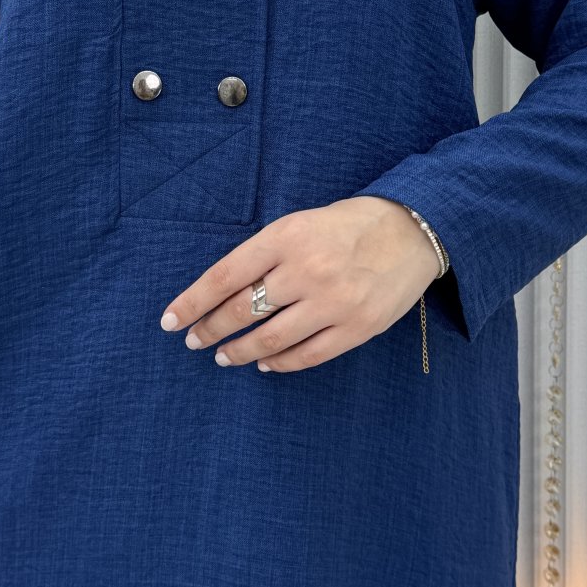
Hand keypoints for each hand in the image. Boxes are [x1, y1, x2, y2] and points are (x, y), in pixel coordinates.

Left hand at [159, 196, 443, 372]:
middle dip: (210, 330)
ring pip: (270, 339)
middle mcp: (307, 271)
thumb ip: (265, 254)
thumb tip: (223, 293)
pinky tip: (264, 363)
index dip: (192, 303)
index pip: (224, 276)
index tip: (170, 321)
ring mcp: (333, 303)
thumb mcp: (301, 223)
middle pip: (242, 311)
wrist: (415, 231)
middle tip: (194, 341)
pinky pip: (307, 356)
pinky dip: (280, 363)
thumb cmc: (350, 224)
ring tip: (224, 356)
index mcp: (287, 237)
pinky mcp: (357, 328)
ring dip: (240, 351)